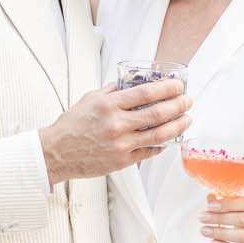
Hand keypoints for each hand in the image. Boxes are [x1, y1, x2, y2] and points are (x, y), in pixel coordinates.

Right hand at [41, 77, 190, 184]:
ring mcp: (120, 144)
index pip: (146, 93)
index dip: (167, 88)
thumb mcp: (90, 99)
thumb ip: (113, 91)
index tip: (178, 86)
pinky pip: (149, 151)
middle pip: (157, 113)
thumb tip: (136, 82)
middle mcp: (116, 124)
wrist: (56, 153)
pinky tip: (169, 138)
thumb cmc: (72, 125)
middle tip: (187, 101)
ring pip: (159, 134)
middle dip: (178, 105)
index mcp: (108, 105)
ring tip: (186, 119)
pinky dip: (162, 144)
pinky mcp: (122, 161)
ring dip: (177, 125)